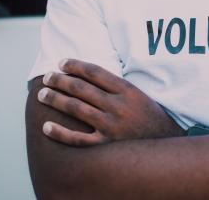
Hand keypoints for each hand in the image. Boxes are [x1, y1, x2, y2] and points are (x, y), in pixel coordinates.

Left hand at [38, 59, 184, 145]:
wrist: (165, 143)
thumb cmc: (150, 116)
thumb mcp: (139, 95)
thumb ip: (117, 86)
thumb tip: (88, 74)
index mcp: (128, 91)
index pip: (95, 72)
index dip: (75, 65)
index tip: (61, 62)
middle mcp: (119, 106)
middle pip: (82, 89)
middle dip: (60, 80)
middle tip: (47, 77)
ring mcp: (112, 126)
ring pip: (77, 109)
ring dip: (56, 100)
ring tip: (42, 94)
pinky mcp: (107, 144)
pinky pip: (78, 139)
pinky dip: (60, 133)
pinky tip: (46, 126)